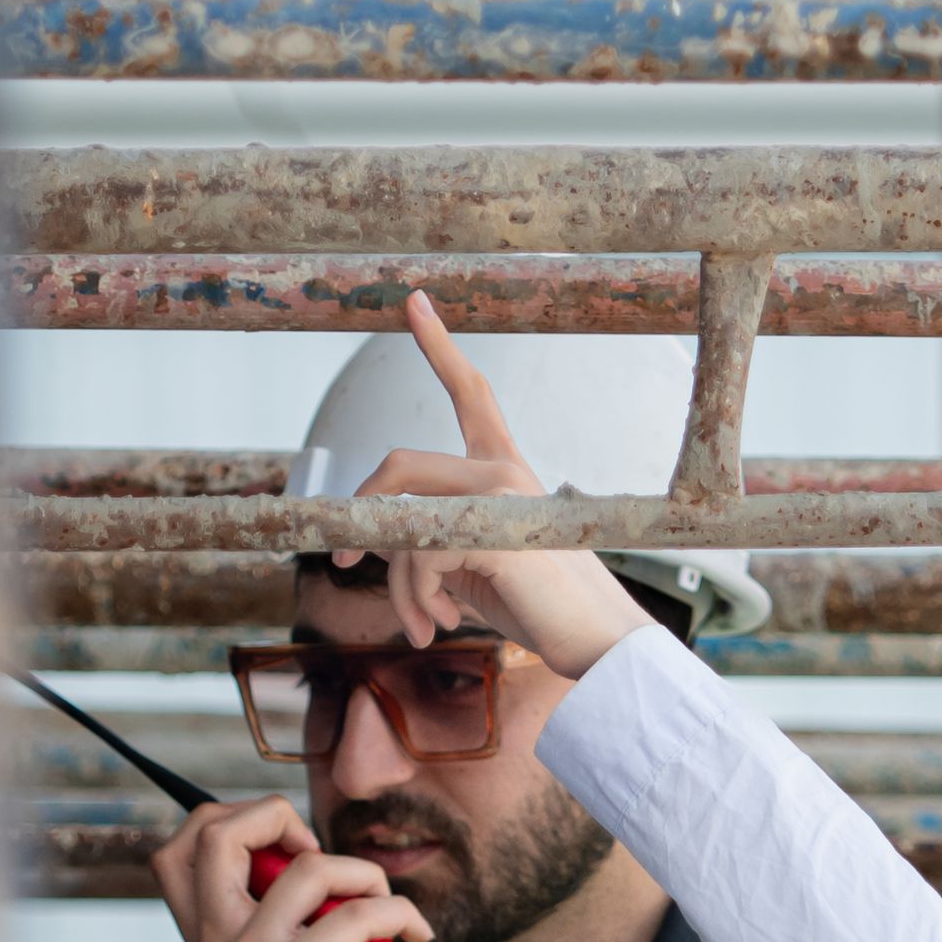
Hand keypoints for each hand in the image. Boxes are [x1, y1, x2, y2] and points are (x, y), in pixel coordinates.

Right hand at [157, 790, 425, 941]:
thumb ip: (269, 907)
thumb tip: (295, 843)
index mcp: (206, 939)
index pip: (177, 848)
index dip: (230, 820)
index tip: (286, 849)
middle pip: (215, 833)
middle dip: (278, 816)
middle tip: (322, 856)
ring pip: (310, 867)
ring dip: (364, 874)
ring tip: (383, 907)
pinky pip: (361, 910)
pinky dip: (401, 913)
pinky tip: (415, 935)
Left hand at [352, 297, 649, 674]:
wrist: (595, 642)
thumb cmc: (534, 607)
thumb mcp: (467, 563)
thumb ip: (425, 538)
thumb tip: (364, 537)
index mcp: (504, 470)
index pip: (470, 393)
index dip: (439, 345)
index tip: (414, 300)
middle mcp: (504, 471)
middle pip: (399, 463)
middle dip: (360, 511)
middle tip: (346, 560)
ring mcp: (502, 496)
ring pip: (400, 523)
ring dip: (396, 586)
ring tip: (420, 624)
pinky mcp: (495, 531)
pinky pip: (416, 560)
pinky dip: (415, 602)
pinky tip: (440, 626)